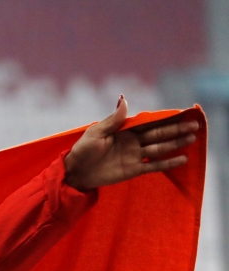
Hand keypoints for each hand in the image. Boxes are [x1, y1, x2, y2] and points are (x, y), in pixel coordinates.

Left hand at [64, 96, 198, 190]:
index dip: (165, 118)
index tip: (181, 112)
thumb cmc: (82, 150)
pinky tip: (182, 158)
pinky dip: (167, 163)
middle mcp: (132, 142)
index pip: (149, 122)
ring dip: (175, 144)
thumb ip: (114, 119)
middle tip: (194, 125)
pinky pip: (153, 166)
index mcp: (124, 130)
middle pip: (158, 134)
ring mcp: (134, 156)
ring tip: (192, 138)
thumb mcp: (96, 132)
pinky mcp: (133, 170)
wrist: (75, 172)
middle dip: (176, 130)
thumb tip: (124, 98)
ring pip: (159, 149)